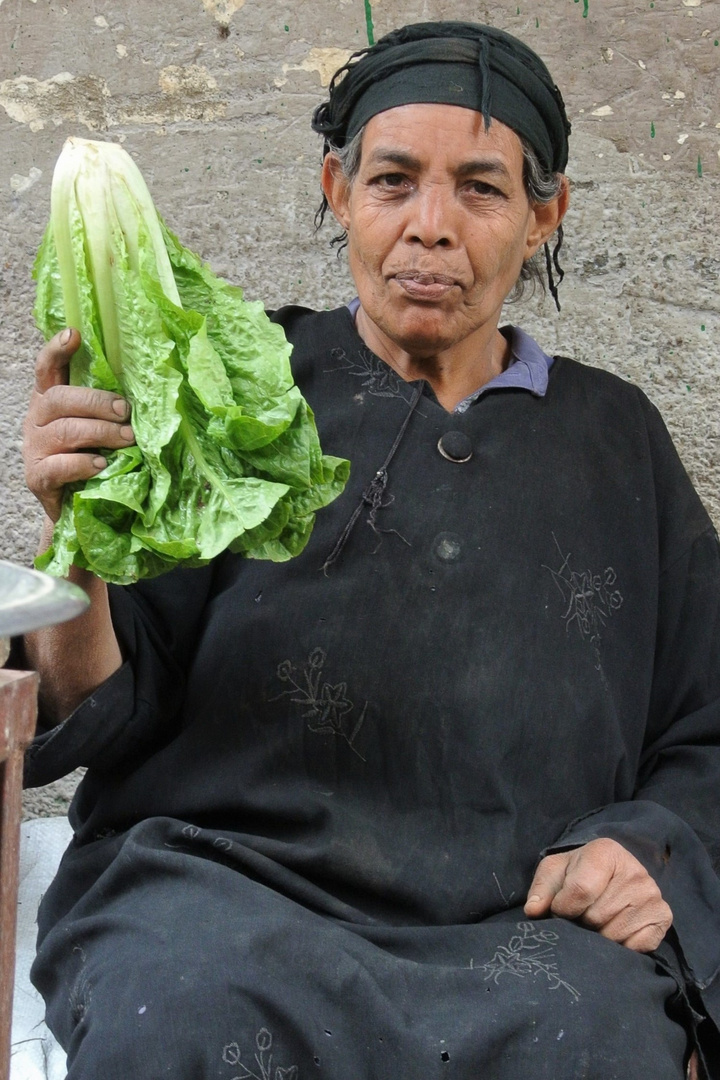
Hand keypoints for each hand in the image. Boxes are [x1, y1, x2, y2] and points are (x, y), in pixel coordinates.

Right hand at [23, 328, 133, 521]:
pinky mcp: (37, 478)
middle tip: (126, 412)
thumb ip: (109, 407)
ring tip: (127, 439)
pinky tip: (102, 465)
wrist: (75, 507)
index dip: (57, 350)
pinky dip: (84, 464)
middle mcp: (37, 419)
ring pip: (65, 431)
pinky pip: (59, 466)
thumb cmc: (92, 458)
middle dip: (97, 402)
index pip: (47, 369)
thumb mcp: (98, 427)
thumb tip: (149, 389)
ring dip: (101, 433)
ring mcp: (34, 448)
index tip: (74, 335)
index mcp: (50, 400)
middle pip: (60, 398)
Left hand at [524, 838, 672, 951]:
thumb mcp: (555, 871)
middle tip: (581, 913)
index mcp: (606, 852)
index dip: (562, 907)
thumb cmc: (578, 872)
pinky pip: (635, 947)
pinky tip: (615, 929)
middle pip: (596, 916)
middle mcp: (635, 871)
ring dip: (598, 935)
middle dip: (580, 922)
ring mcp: (652, 895)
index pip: (580, 891)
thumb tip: (533, 910)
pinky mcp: (663, 918)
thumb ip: (542, 889)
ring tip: (597, 920)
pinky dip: (620, 946)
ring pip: (613, 935)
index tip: (559, 908)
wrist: (612, 873)